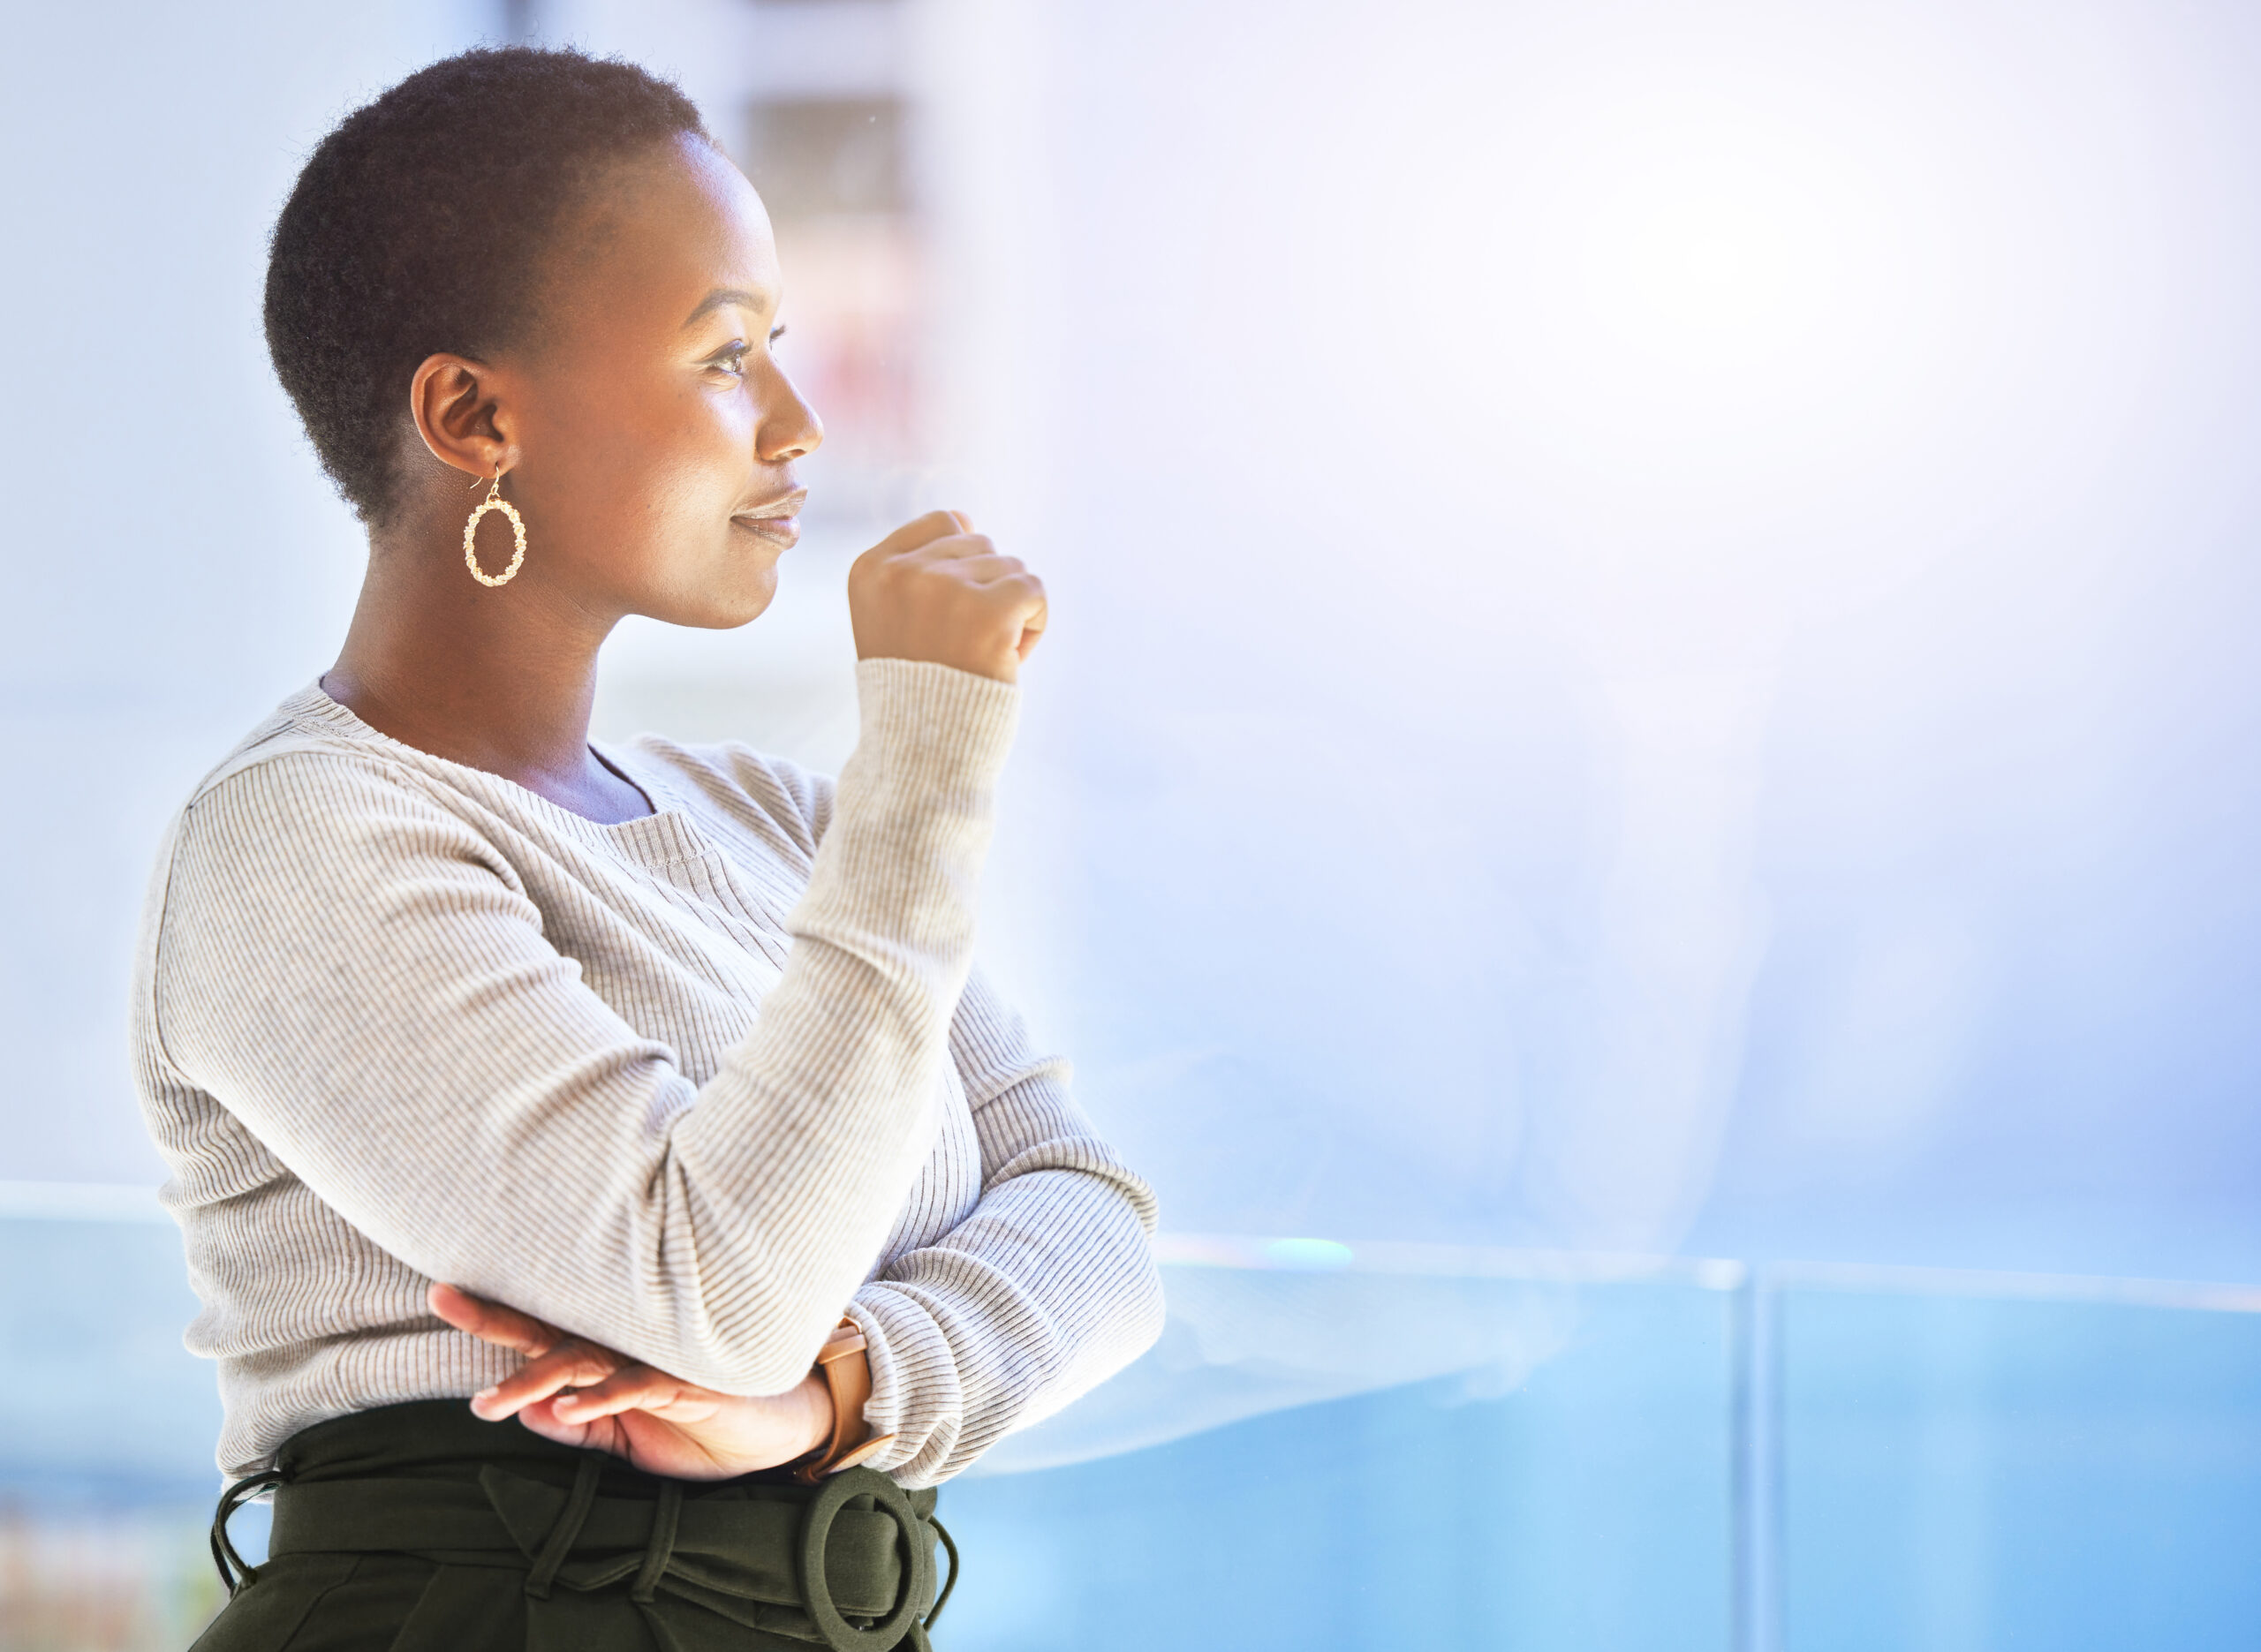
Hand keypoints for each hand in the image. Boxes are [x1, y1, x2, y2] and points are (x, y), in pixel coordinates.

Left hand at [428, 1283, 832, 1480]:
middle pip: (550, 1331)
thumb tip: (527, 1413)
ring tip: (490, 1404)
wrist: (783, 1429)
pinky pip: (638, 1387)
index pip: (539, 1335)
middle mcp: (625, 1347)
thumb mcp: (629, 1440)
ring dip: (535, 1379)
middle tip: (442, 1298)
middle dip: (495, 1318)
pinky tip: (566, 1408)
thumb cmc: (703, 1427)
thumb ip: (581, 1426)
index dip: (491, 1317)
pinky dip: (602, 1398)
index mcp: (606, 1356)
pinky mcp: (690, 1381)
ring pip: (585, 1360)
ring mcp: (655, 1359)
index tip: (440, 1295)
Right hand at [849, 510, 1046, 683]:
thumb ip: (914, 570)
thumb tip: (965, 521)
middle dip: (987, 590)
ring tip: (982, 655)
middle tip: (965, 645)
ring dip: (1010, 610)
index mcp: (869, 569)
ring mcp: (943, 588)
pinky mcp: (987, 611)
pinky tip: (1008, 657)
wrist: (923, 753)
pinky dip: (1034, 624)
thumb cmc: (916, 688)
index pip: (944, 522)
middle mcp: (901, 572)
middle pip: (981, 544)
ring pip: (1011, 566)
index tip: (948, 615)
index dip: (962, 566)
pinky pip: (1034, 588)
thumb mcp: (891, 619)